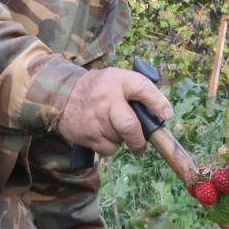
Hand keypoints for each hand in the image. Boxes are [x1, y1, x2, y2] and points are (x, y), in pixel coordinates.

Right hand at [55, 68, 172, 155]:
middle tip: (141, 143)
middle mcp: (106, 99)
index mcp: (118, 81)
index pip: (142, 88)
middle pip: (130, 127)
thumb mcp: (119, 79)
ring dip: (122, 139)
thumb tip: (165, 114)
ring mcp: (95, 119)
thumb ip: (141, 91)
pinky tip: (102, 133)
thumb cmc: (100, 88)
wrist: (61, 94)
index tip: (166, 115)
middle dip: (139, 140)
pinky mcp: (87, 135)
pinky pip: (108, 149)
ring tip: (112, 126)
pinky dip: (110, 146)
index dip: (158, 103)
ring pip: (120, 140)